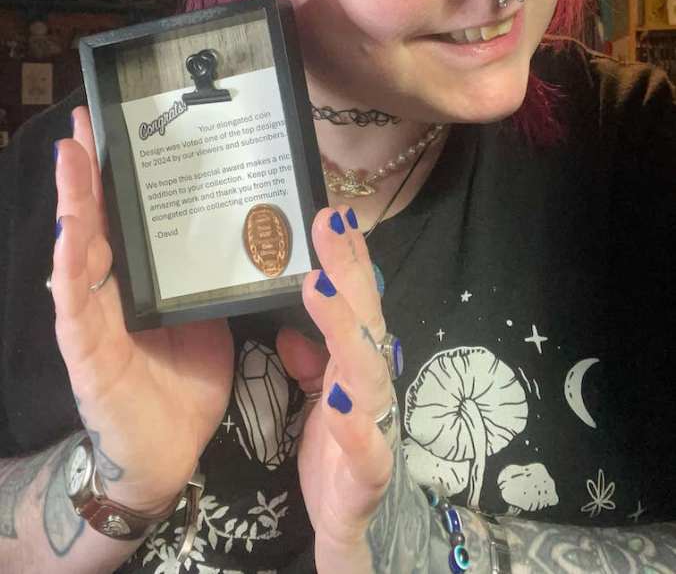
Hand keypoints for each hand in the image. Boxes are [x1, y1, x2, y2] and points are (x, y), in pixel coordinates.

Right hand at [51, 107, 233, 513]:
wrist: (168, 449)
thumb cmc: (186, 378)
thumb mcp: (206, 311)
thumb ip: (208, 270)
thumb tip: (242, 222)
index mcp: (139, 277)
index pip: (124, 214)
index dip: (116, 171)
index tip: (114, 124)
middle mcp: (110, 288)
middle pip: (94, 220)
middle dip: (87, 169)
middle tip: (84, 118)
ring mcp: (93, 318)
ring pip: (77, 250)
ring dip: (73, 202)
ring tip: (71, 155)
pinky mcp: (88, 352)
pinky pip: (76, 306)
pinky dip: (70, 267)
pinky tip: (68, 234)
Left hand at [277, 206, 394, 572]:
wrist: (353, 523)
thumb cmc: (337, 449)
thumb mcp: (320, 394)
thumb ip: (312, 356)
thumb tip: (291, 326)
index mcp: (355, 363)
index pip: (354, 300)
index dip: (346, 257)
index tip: (332, 213)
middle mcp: (370, 384)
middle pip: (363, 320)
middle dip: (347, 271)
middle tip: (327, 223)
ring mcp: (374, 426)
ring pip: (367, 371)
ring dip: (344, 328)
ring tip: (318, 288)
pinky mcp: (367, 473)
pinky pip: (365, 447)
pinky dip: (354, 422)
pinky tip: (338, 396)